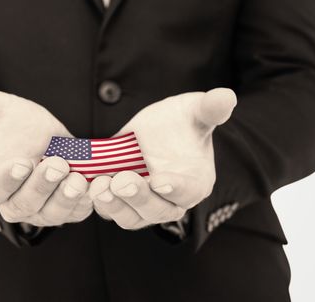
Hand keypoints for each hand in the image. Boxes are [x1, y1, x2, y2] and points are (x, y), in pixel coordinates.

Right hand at [0, 80, 92, 225]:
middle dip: (42, 186)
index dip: (7, 179)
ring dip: (66, 199)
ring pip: (51, 214)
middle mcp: (13, 203)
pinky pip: (76, 213)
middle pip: (25, 204)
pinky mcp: (64, 210)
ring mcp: (39, 210)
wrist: (39, 136)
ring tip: (79, 179)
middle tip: (57, 164)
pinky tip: (96, 186)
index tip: (21, 163)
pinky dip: (87, 203)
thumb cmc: (12, 124)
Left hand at [89, 88, 236, 229]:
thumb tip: (226, 96)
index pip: (188, 192)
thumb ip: (210, 108)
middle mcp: (170, 201)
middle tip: (121, 180)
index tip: (159, 181)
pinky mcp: (121, 202)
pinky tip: (87, 185)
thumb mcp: (194, 111)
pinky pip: (110, 210)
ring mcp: (144, 205)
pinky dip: (98, 202)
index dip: (175, 188)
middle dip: (138, 197)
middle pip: (157, 211)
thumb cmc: (181, 123)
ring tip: (100, 186)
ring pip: (131, 218)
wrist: (155, 131)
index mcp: (195, 182)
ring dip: (115, 206)